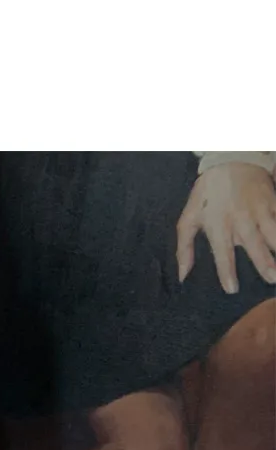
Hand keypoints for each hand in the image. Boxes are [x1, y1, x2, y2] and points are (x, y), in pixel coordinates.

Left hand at [176, 161, 275, 295]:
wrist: (231, 161)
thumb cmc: (208, 194)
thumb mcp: (190, 217)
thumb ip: (184, 247)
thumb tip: (182, 276)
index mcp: (218, 222)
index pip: (222, 249)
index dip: (226, 269)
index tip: (232, 289)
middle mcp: (240, 217)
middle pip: (254, 241)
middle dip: (264, 260)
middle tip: (272, 277)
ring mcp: (260, 209)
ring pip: (274, 231)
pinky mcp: (273, 203)